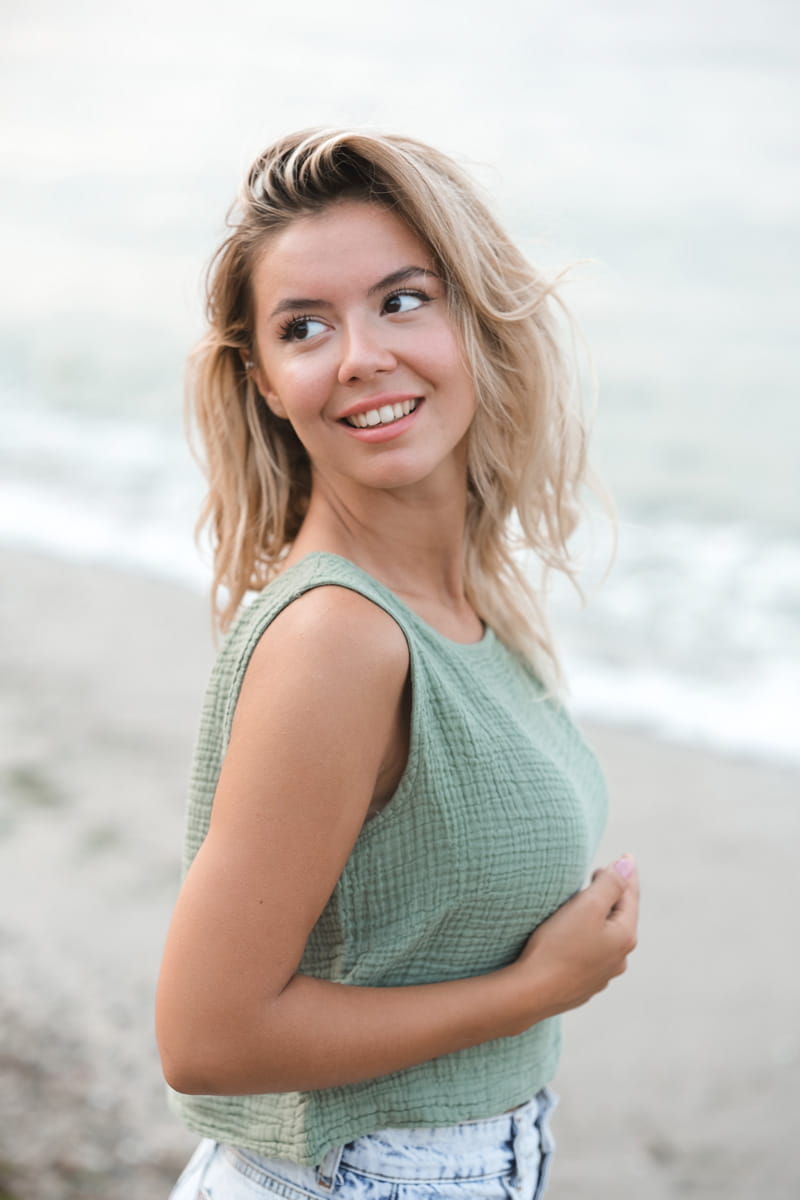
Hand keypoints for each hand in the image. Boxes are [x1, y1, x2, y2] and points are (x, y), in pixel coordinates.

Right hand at [510, 855, 638, 1028]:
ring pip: (605, 938)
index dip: (626, 874)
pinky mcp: (581, 986)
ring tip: (588, 906)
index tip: (625, 855)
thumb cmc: (559, 945)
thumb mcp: (587, 905)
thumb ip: (610, 883)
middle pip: (620, 918)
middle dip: (613, 896)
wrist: (532, 992)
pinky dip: (586, 939)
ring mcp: (601, 976)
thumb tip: (629, 865)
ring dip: (599, 919)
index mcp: (624, 937)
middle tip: (602, 876)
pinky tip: (575, 938)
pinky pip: (589, 954)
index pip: (630, 897)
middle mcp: (618, 959)